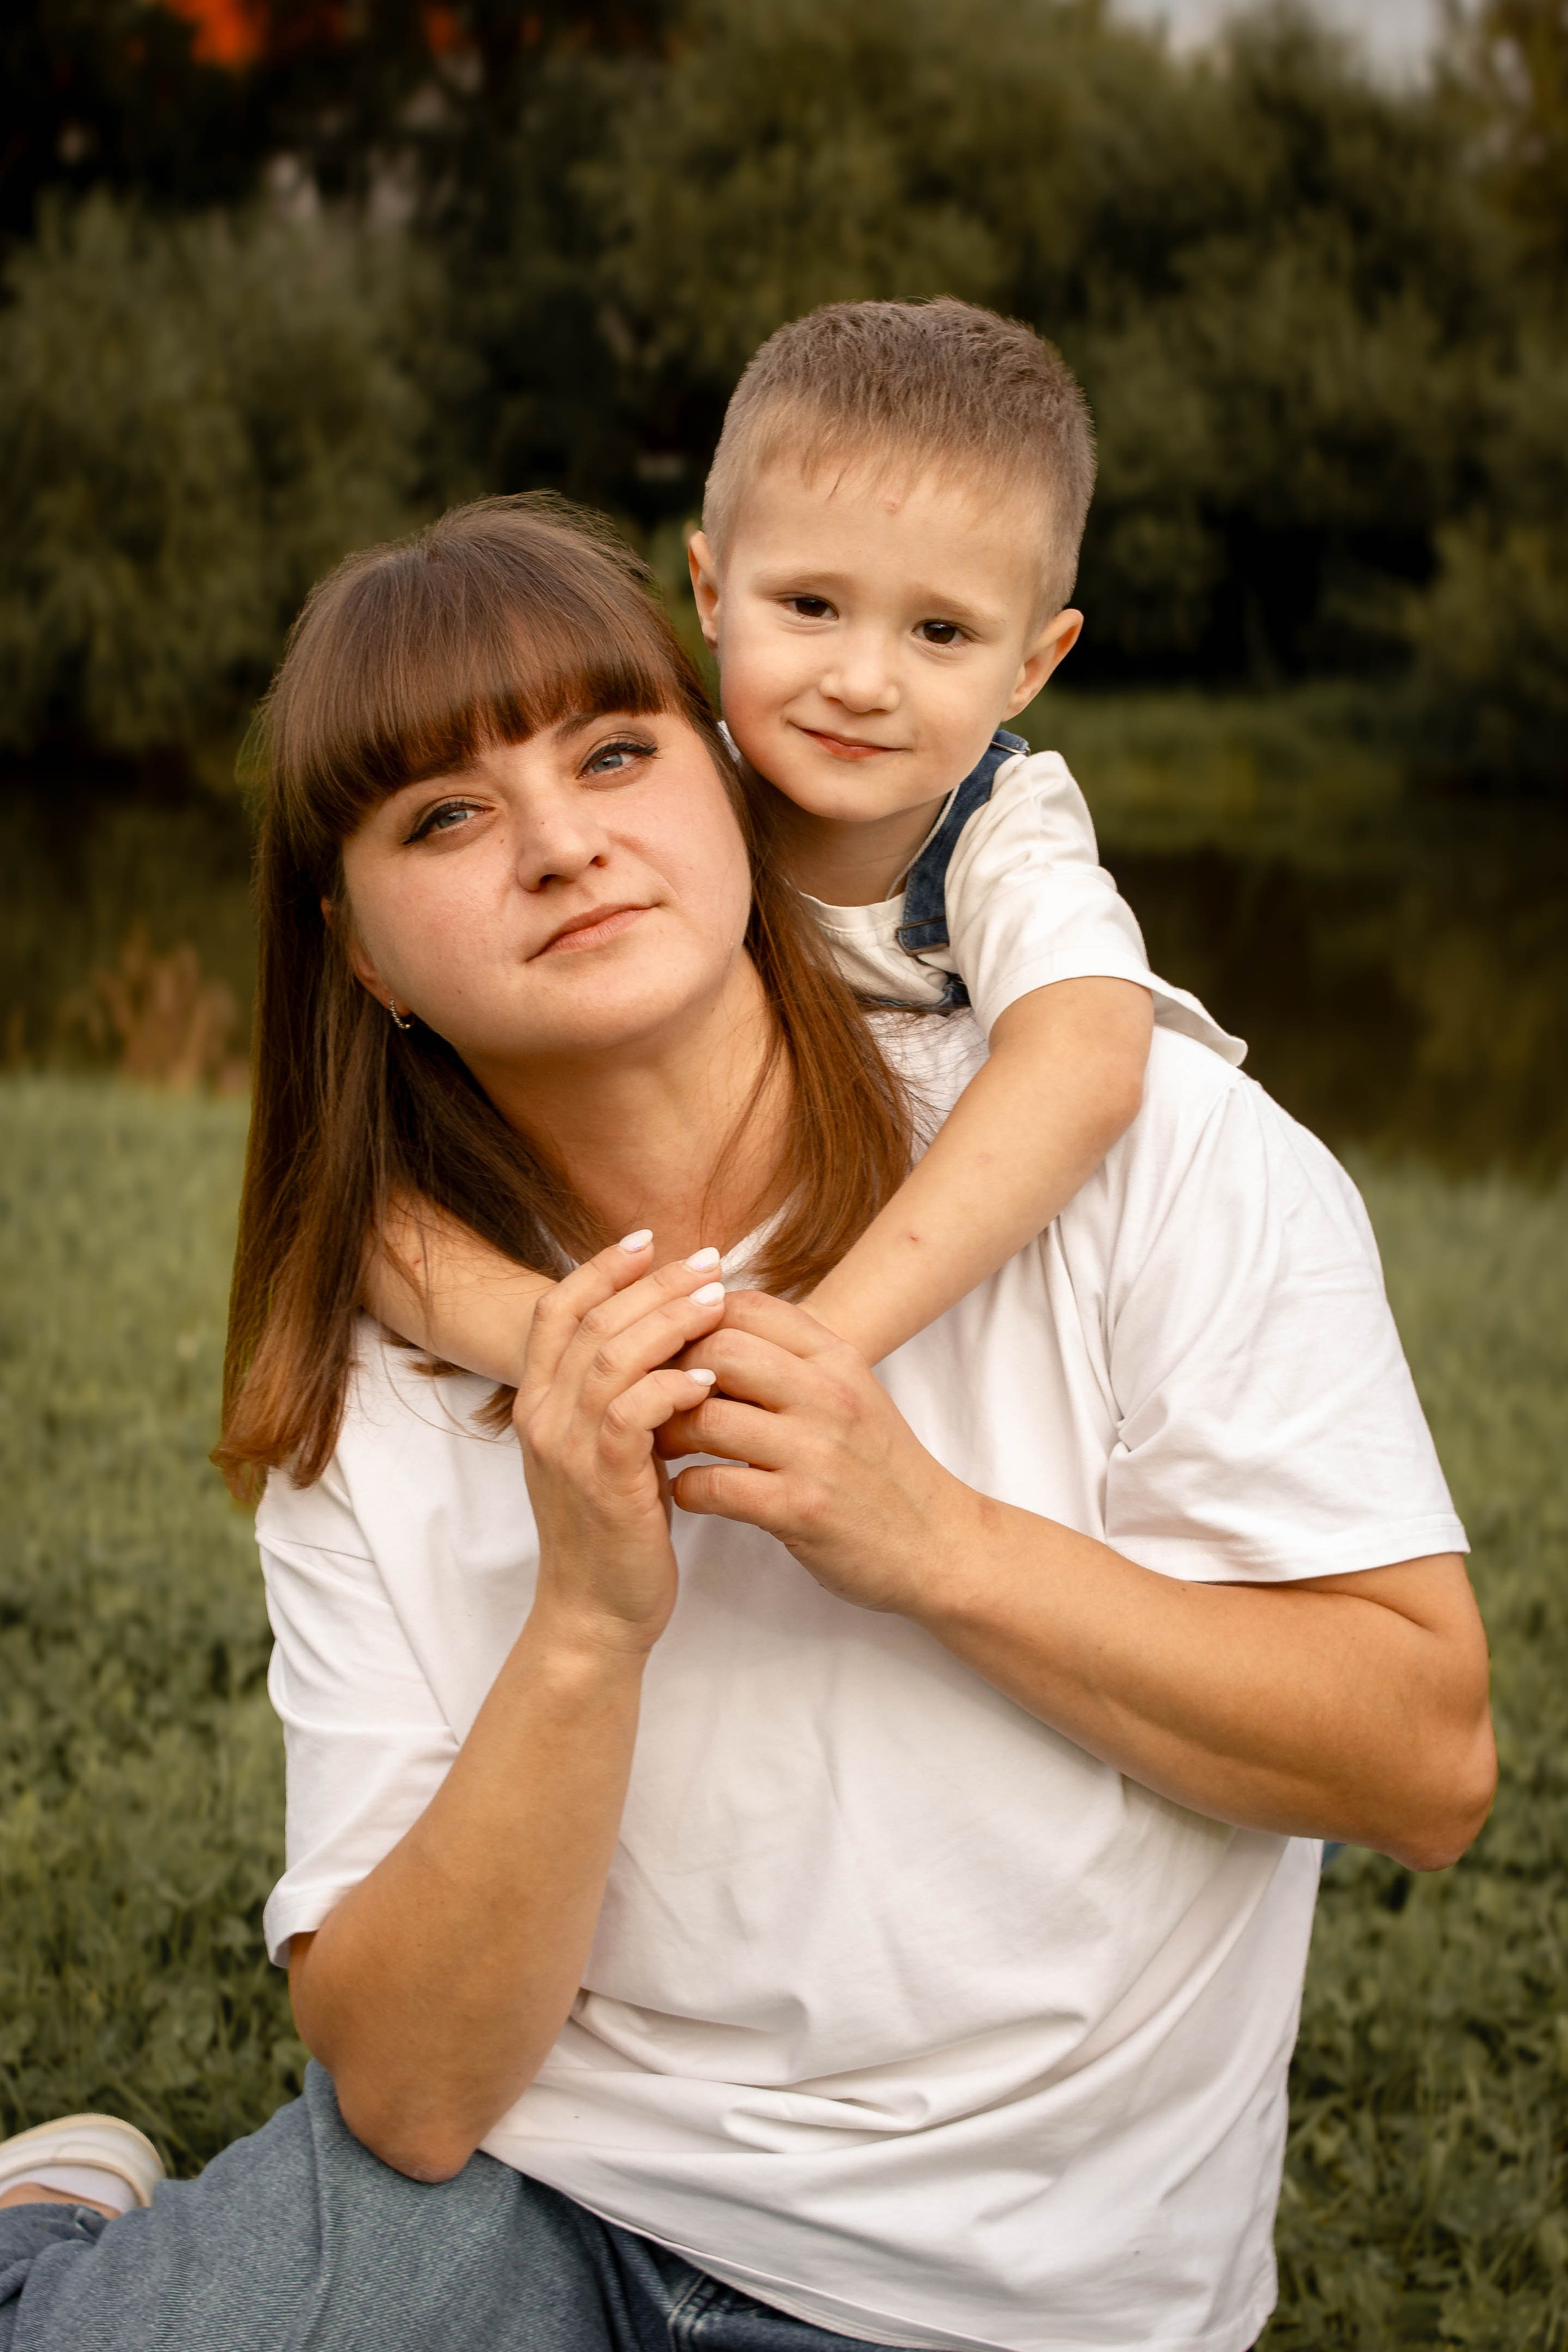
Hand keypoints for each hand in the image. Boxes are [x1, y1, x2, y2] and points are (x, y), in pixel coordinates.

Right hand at [515, 1238, 727, 1653]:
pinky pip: (631, 1415)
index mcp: (538, 1402)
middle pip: (591, 1321)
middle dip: (653, 1283)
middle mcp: (542, 1418)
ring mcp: (567, 1450)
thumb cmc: (615, 1528)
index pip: (556, 1310)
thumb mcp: (605, 1448)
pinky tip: (711, 1375)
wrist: (598, 1613)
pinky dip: (671, 1387)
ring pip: (611, 1359)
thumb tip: (666, 1331)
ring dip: (669, 1323)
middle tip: (710, 1260)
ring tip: (719, 1301)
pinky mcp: (603, 1483)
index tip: (652, 1239)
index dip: (601, 1267)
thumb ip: (618, 1393)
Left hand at [664, 1292, 970, 1614]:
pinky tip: (689, 1493)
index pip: (746, 1306)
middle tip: (652, 1398)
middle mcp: (829, 1395)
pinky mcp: (802, 1509)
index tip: (673, 1351)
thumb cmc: (879, 1468)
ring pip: (707, 1416)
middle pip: (718, 1349)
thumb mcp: (851, 1392)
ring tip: (661, 1446)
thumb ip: (793, 1357)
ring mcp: (816, 1452)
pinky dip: (686, 1490)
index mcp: (837, 1358)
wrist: (938, 1545)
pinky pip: (714, 1485)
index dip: (693, 1321)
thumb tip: (714, 1323)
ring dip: (668, 1432)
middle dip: (670, 1372)